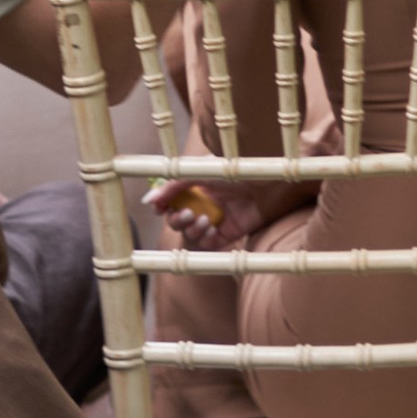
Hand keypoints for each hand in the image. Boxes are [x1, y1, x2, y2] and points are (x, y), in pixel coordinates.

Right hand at [147, 172, 307, 247]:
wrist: (268, 184)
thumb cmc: (236, 171)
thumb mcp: (200, 173)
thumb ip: (173, 185)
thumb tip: (148, 201)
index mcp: (195, 188)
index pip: (170, 202)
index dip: (162, 207)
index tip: (158, 209)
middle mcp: (203, 204)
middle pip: (177, 221)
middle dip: (176, 221)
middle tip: (186, 215)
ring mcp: (215, 220)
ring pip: (191, 235)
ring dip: (192, 230)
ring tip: (204, 221)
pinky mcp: (228, 234)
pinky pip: (208, 245)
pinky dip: (205, 240)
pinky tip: (212, 230)